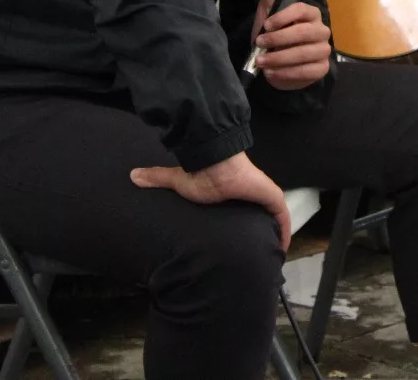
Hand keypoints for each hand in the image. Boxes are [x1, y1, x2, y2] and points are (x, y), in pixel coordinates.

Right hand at [131, 151, 291, 249]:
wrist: (214, 162)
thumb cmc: (200, 173)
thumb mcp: (177, 181)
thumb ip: (158, 178)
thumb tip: (133, 176)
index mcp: (235, 191)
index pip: (246, 207)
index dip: (248, 221)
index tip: (246, 239)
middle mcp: (252, 193)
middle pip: (263, 215)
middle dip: (264, 231)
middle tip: (262, 252)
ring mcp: (263, 194)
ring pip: (276, 218)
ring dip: (277, 233)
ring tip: (275, 254)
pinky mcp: (271, 196)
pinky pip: (282, 216)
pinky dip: (285, 230)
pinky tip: (283, 246)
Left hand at [251, 0, 331, 88]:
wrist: (276, 65)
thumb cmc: (273, 35)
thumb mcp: (268, 13)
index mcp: (310, 13)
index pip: (301, 9)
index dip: (282, 17)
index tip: (266, 25)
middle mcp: (321, 30)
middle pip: (303, 33)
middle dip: (278, 40)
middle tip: (260, 45)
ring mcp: (323, 50)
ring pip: (304, 54)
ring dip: (279, 59)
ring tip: (262, 62)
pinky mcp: (321, 68)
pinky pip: (307, 71)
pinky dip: (286, 73)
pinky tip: (272, 72)